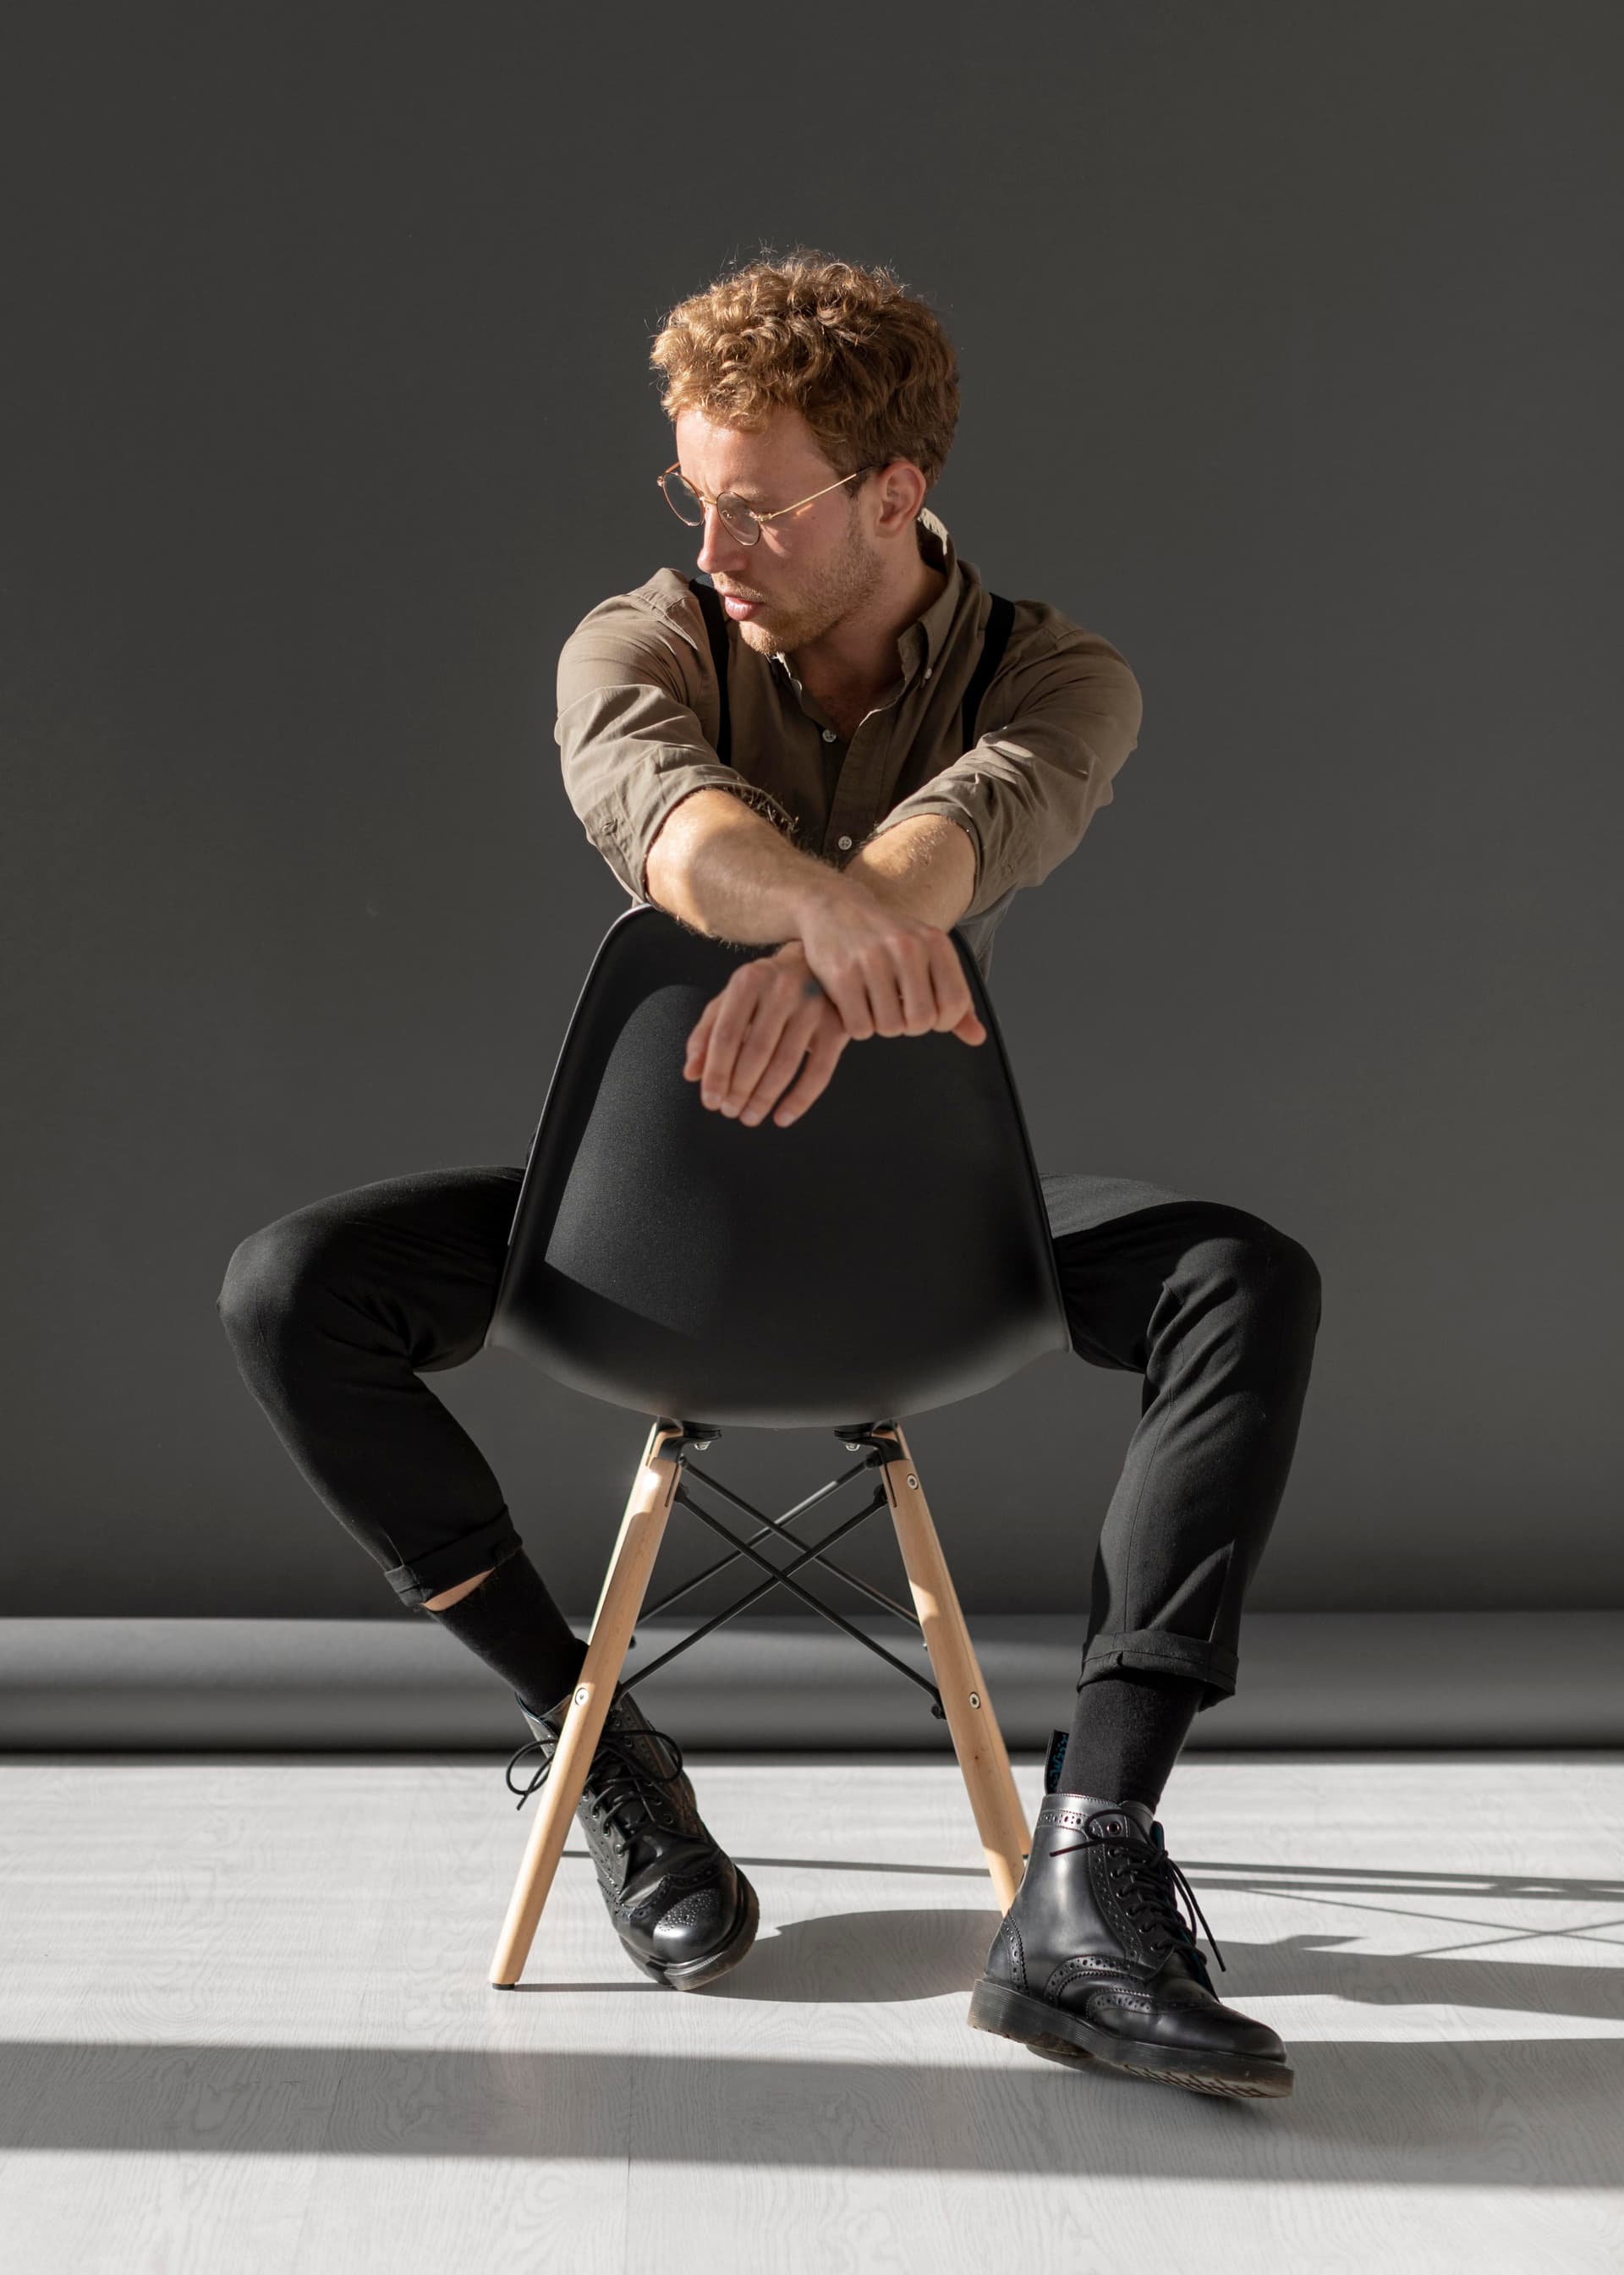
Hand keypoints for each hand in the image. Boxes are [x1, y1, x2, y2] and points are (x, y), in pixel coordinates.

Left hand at [682, 942, 854, 1128]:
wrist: (815, 965)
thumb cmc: (764, 989)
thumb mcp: (731, 1001)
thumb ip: (707, 1033)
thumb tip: (691, 1074)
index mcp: (749, 981)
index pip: (726, 1035)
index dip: (716, 1073)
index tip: (710, 1101)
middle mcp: (782, 989)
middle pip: (756, 1052)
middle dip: (739, 1090)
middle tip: (730, 1111)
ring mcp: (813, 1007)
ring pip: (785, 1065)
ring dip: (764, 1098)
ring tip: (750, 1117)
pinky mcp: (837, 1026)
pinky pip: (819, 1072)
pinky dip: (799, 1100)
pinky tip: (782, 1117)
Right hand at [795, 888, 986, 1048]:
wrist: (833, 906)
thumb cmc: (886, 939)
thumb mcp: (927, 956)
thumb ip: (954, 998)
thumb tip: (977, 1038)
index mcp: (934, 941)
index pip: (955, 1003)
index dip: (944, 1021)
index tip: (929, 1015)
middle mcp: (906, 947)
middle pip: (921, 1021)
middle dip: (909, 1026)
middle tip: (897, 1011)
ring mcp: (872, 959)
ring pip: (890, 1027)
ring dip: (881, 1026)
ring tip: (874, 1005)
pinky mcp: (840, 974)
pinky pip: (859, 1027)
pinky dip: (857, 1026)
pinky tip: (855, 1005)